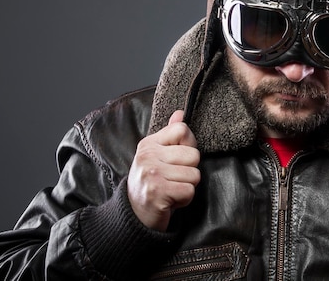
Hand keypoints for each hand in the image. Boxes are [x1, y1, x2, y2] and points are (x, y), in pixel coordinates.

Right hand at [127, 110, 199, 231]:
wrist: (134, 215)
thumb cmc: (152, 183)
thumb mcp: (157, 156)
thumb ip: (170, 135)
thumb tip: (181, 113)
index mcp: (149, 144)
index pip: (183, 130)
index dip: (189, 146)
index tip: (177, 159)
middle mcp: (147, 156)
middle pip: (194, 155)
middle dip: (189, 171)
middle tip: (172, 179)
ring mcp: (151, 174)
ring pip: (194, 175)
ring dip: (187, 186)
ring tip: (171, 189)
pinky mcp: (157, 193)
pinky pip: (189, 191)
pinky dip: (184, 199)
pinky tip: (170, 200)